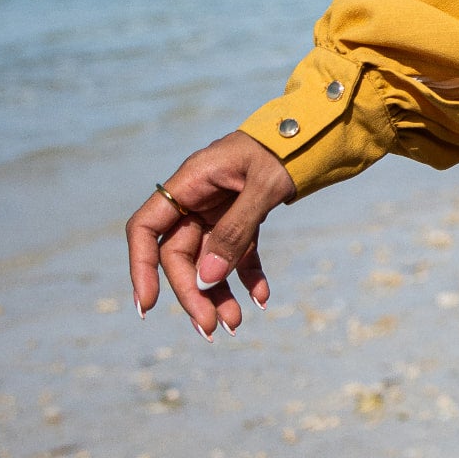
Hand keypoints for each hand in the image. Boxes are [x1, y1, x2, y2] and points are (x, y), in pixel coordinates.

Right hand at [126, 133, 295, 336]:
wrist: (317, 130)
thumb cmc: (287, 148)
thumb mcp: (263, 187)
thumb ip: (235, 231)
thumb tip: (206, 279)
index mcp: (191, 182)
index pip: (146, 228)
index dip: (141, 267)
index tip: (148, 304)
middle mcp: (198, 197)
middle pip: (180, 253)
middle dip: (194, 292)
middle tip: (212, 327)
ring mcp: (219, 208)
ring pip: (209, 259)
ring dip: (219, 292)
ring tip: (235, 325)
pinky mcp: (242, 215)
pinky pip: (238, 252)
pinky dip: (247, 275)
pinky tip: (262, 298)